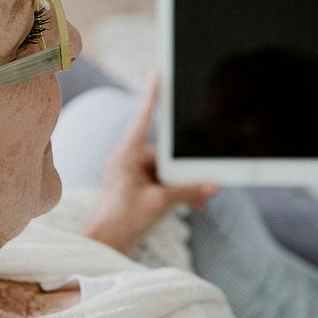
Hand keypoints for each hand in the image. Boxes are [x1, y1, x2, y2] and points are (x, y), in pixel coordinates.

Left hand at [82, 78, 218, 253]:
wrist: (104, 245)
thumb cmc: (121, 221)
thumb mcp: (159, 203)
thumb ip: (187, 191)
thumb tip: (213, 185)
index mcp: (127, 154)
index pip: (144, 117)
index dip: (153, 94)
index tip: (157, 72)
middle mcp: (127, 160)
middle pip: (163, 154)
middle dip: (183, 171)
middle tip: (202, 184)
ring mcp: (130, 174)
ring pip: (164, 170)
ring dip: (181, 185)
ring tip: (197, 201)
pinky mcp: (134, 187)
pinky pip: (160, 182)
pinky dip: (174, 192)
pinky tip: (191, 205)